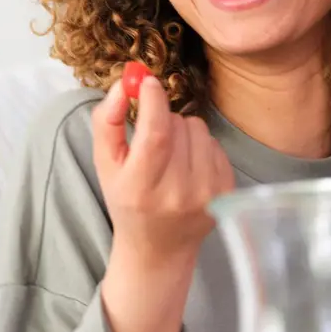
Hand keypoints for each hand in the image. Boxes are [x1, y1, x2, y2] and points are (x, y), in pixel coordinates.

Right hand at [91, 72, 234, 259]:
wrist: (158, 249)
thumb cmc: (127, 202)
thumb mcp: (104, 165)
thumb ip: (106, 122)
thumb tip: (124, 85)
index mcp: (141, 188)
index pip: (156, 134)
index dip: (154, 101)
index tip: (147, 82)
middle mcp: (177, 193)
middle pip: (177, 126)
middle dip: (163, 119)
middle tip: (152, 139)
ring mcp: (206, 194)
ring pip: (199, 129)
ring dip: (183, 132)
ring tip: (171, 156)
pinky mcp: (226, 192)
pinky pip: (215, 143)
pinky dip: (200, 147)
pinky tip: (188, 167)